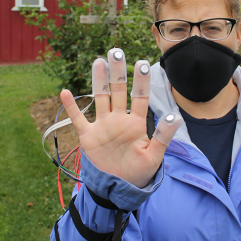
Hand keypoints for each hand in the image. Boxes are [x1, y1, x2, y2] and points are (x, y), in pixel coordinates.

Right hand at [60, 48, 182, 187]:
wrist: (119, 189)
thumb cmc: (139, 173)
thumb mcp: (153, 156)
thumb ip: (162, 136)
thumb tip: (175, 117)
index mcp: (136, 123)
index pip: (139, 97)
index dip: (141, 81)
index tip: (143, 63)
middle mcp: (119, 119)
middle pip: (117, 91)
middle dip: (117, 72)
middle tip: (116, 51)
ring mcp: (102, 126)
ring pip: (100, 98)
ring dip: (98, 81)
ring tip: (98, 62)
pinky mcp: (88, 136)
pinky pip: (78, 119)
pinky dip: (71, 107)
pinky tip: (65, 92)